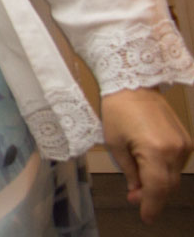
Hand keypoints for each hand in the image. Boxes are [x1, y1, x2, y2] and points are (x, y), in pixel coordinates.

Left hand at [101, 87, 193, 222]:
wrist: (134, 83)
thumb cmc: (118, 110)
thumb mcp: (115, 144)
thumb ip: (129, 171)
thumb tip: (136, 192)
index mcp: (155, 150)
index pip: (157, 188)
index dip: (151, 206)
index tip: (146, 218)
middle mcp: (175, 149)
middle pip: (168, 185)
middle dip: (152, 197)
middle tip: (134, 199)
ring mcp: (184, 145)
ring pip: (173, 177)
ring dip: (159, 185)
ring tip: (138, 185)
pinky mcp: (186, 140)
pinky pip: (177, 165)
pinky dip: (165, 172)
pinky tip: (150, 171)